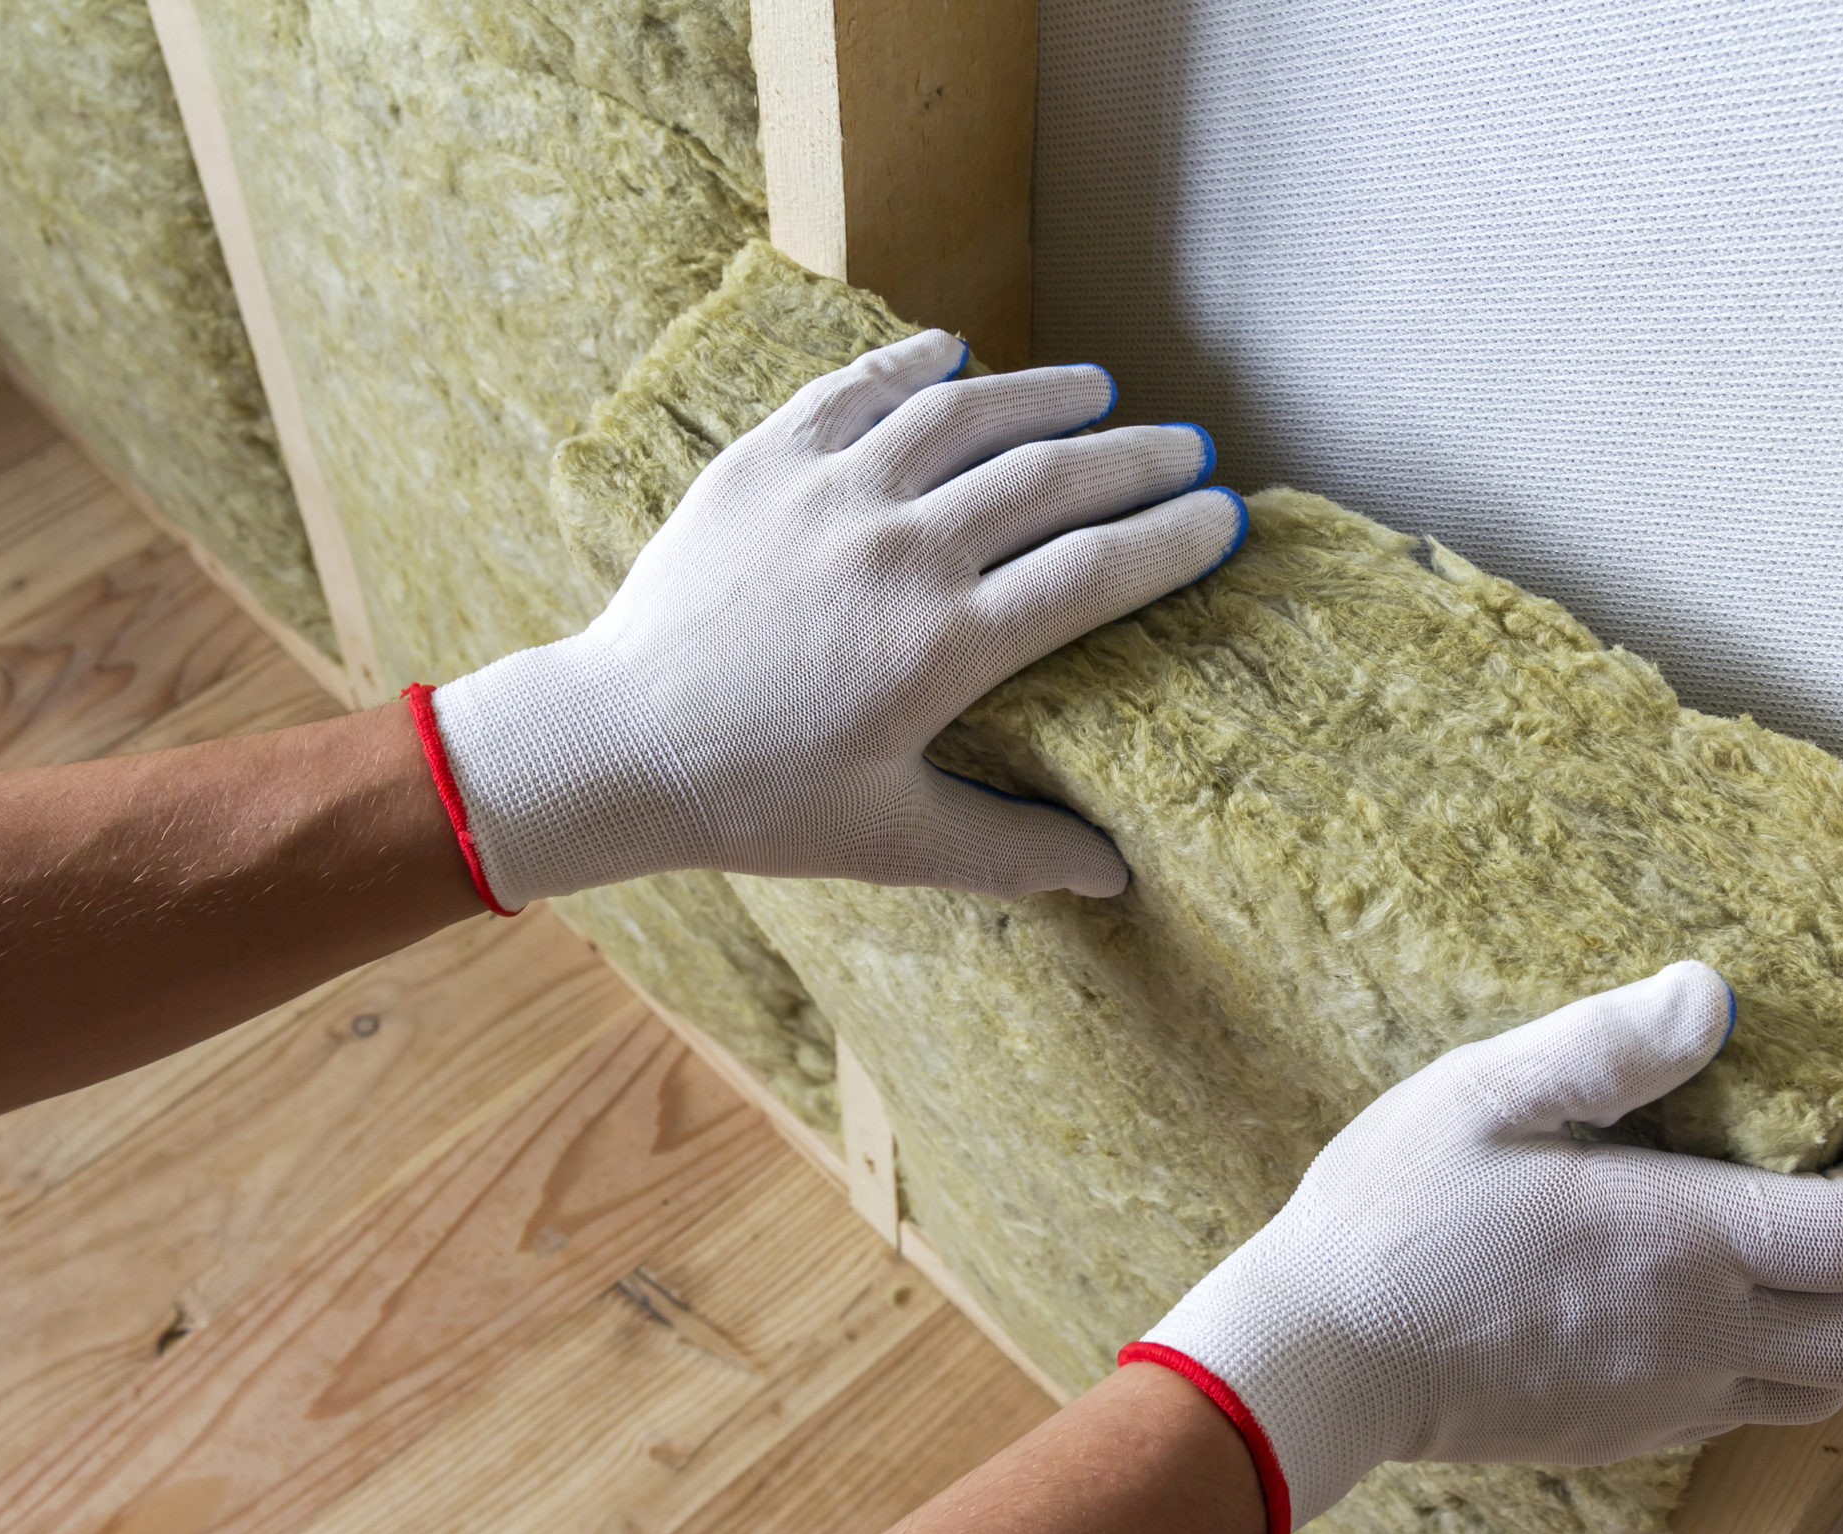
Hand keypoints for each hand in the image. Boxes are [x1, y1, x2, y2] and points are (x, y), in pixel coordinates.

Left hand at [414, 330, 1246, 910]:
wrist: (618, 743)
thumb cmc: (759, 804)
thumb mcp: (892, 843)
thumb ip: (1012, 850)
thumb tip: (1117, 876)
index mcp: (944, 646)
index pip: (1092, 575)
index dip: (1170, 542)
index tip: (1225, 518)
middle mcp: (899, 552)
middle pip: (1050, 479)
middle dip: (1135, 458)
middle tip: (1189, 446)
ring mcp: (829, 494)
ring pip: (962, 415)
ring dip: (1043, 393)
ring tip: (1099, 388)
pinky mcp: (764, 462)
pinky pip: (854, 389)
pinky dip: (912, 362)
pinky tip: (954, 349)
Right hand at [1122, 962, 1842, 1533]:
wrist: (1322, 1356)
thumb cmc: (1392, 1214)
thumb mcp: (1482, 1093)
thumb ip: (1607, 1045)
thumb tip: (1711, 993)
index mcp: (1673, 1243)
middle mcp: (1694, 1335)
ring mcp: (1666, 1398)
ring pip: (1833, 1389)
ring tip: (1835, 1255)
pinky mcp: (1630, 1434)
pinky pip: (1754, 1413)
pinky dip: (1791, 1362)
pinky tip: (1736, 1305)